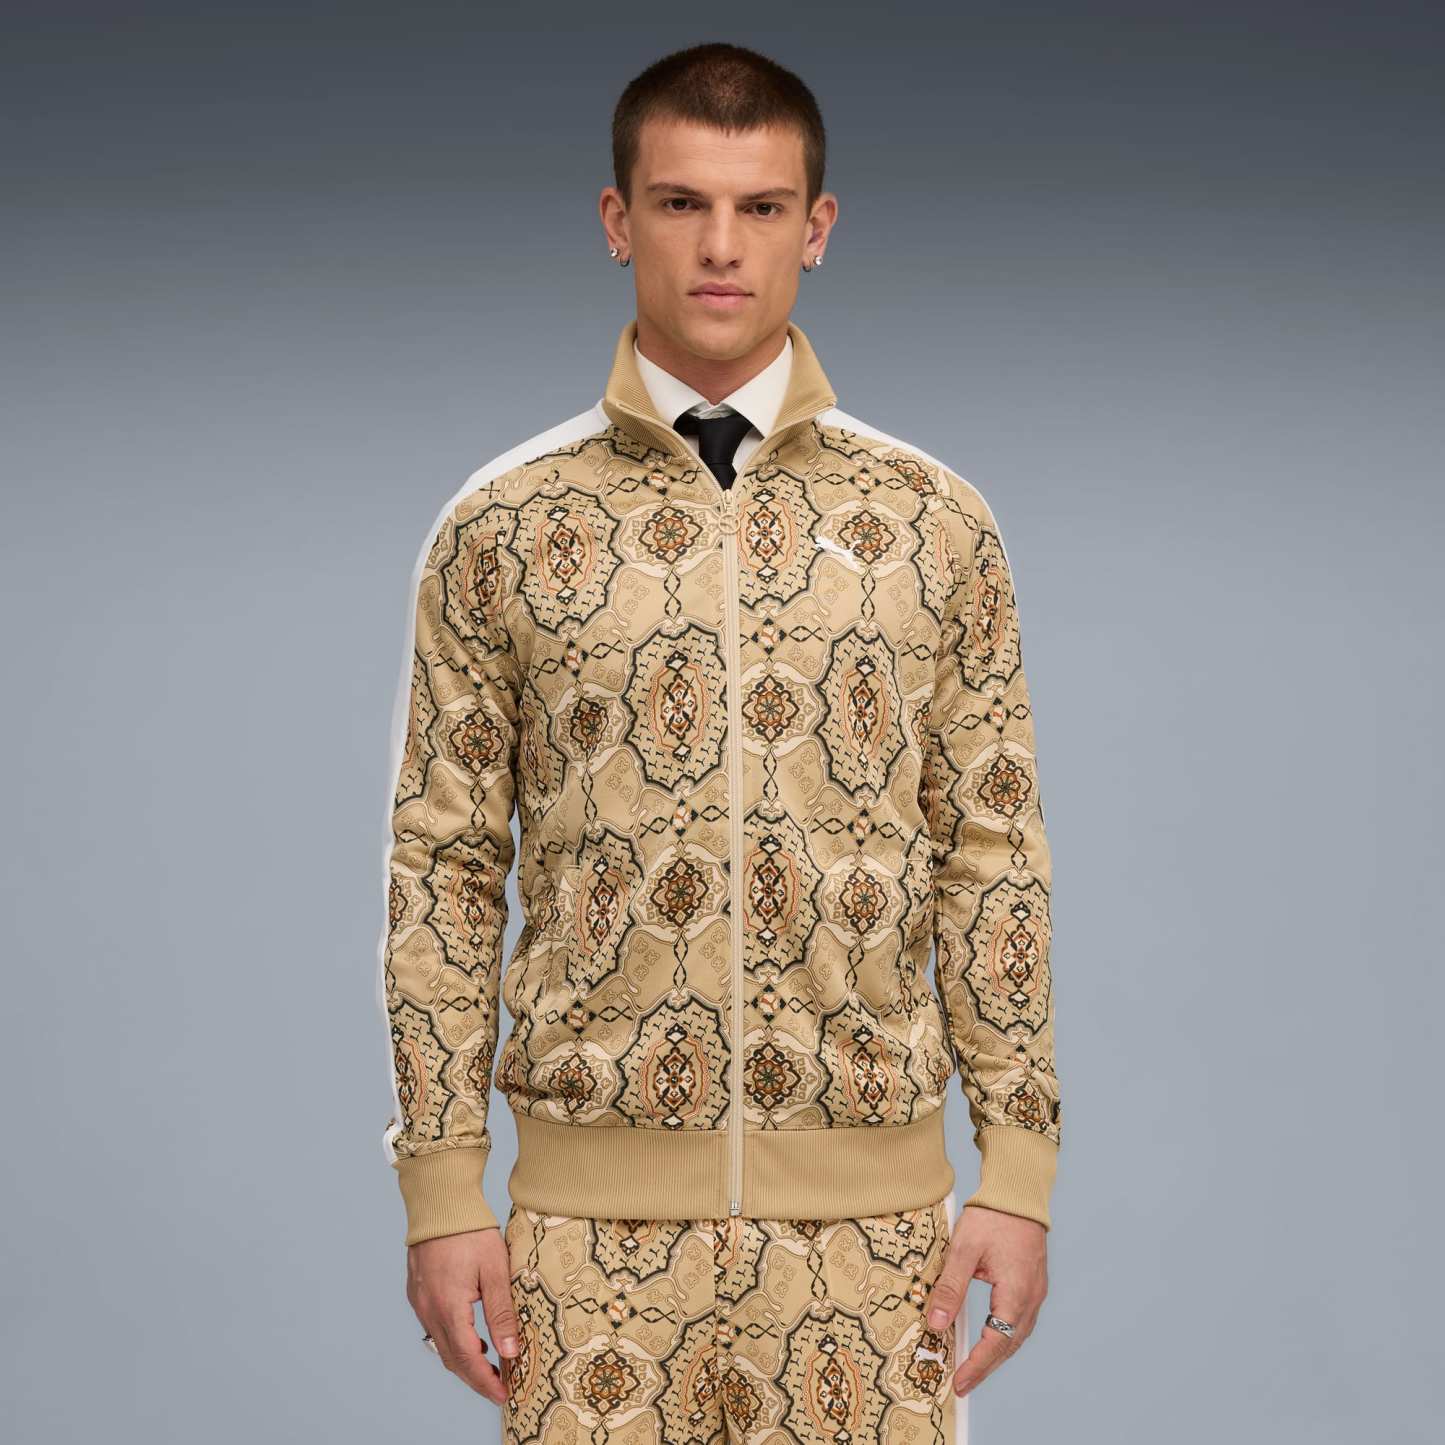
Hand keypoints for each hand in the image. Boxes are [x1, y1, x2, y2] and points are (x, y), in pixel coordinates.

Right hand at [406, 1226, 519, 1403]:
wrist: (440, 1203)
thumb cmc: (470, 1232)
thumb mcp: (495, 1270)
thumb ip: (501, 1313)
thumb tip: (510, 1351)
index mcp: (448, 1308)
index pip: (467, 1358)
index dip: (485, 1381)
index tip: (503, 1394)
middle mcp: (429, 1310)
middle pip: (451, 1358)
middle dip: (475, 1378)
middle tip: (498, 1388)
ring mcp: (420, 1302)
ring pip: (440, 1345)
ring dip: (463, 1361)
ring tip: (489, 1366)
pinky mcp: (418, 1293)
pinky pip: (434, 1328)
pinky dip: (452, 1341)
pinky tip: (470, 1337)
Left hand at [924, 1204, 1047, 1397]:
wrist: (1018, 1193)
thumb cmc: (992, 1217)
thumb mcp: (964, 1250)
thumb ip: (950, 1288)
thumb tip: (937, 1323)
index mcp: (1016, 1293)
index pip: (996, 1342)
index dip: (977, 1366)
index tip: (960, 1383)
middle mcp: (1031, 1298)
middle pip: (1009, 1344)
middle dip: (986, 1366)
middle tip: (964, 1383)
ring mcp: (1036, 1291)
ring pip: (1017, 1334)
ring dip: (997, 1353)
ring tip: (975, 1366)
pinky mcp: (1034, 1283)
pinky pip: (1020, 1320)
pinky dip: (1005, 1335)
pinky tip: (992, 1336)